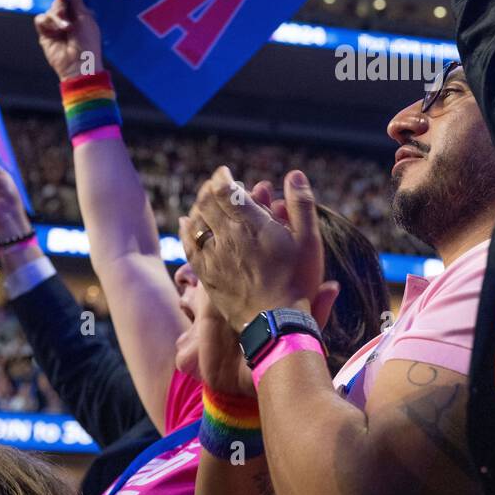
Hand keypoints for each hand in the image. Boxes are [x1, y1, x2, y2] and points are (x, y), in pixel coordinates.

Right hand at [34, 0, 103, 80]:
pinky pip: (40, 19)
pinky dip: (47, 22)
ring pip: (49, 10)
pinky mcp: (45, 34)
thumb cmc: (87, 42)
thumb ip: (77, 1)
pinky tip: (55, 30)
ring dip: (56, 16)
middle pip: (57, 3)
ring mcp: (55, 27)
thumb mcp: (85, 18)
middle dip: (61, 7)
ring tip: (65, 28)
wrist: (78, 63)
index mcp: (80, 15)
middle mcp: (67, 20)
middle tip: (68, 18)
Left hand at [192, 180, 339, 396]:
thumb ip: (301, 204)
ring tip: (204, 201)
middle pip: (207, 202)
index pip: (225, 190)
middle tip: (216, 184)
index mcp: (251, 224)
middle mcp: (227, 237)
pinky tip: (185, 223)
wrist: (277, 322)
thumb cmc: (298, 279)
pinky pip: (188, 246)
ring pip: (195, 222)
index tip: (225, 172)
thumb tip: (294, 174)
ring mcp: (214, 257)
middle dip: (210, 188)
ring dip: (198, 206)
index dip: (222, 177)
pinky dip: (185, 230)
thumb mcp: (309, 239)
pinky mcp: (207, 276)